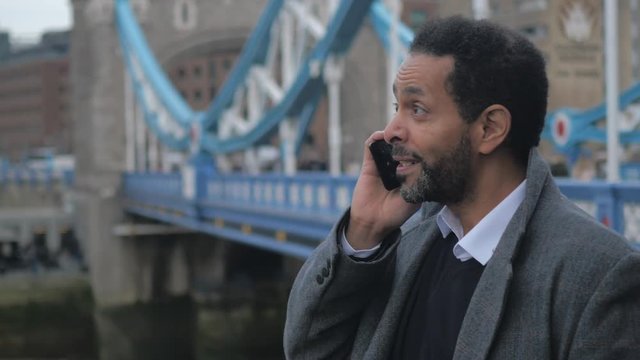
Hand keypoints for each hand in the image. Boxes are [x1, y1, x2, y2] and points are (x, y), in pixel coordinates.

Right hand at [346, 131, 420, 248]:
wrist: (374, 222)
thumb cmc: (396, 213)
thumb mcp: (415, 198)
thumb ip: (418, 182)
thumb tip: (427, 163)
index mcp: (409, 174)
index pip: (415, 154)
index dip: (419, 146)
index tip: (425, 139)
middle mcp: (396, 168)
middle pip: (401, 147)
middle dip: (406, 138)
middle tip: (411, 132)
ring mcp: (382, 165)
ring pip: (386, 144)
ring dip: (391, 137)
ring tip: (397, 132)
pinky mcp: (369, 165)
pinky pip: (370, 148)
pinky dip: (374, 139)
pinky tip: (381, 137)